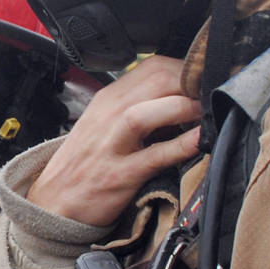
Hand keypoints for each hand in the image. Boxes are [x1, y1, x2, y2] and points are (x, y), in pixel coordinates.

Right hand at [27, 55, 203, 225]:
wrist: (53, 202)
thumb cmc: (85, 163)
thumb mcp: (106, 123)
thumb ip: (139, 106)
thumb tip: (184, 99)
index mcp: (109, 99)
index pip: (153, 66)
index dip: (187, 67)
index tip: (208, 76)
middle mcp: (109, 115)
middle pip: (155, 81)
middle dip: (192, 81)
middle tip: (216, 91)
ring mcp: (112, 145)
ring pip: (148, 113)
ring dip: (184, 107)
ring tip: (208, 111)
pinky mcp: (120, 175)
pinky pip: (155, 156)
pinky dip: (181, 145)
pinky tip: (200, 140)